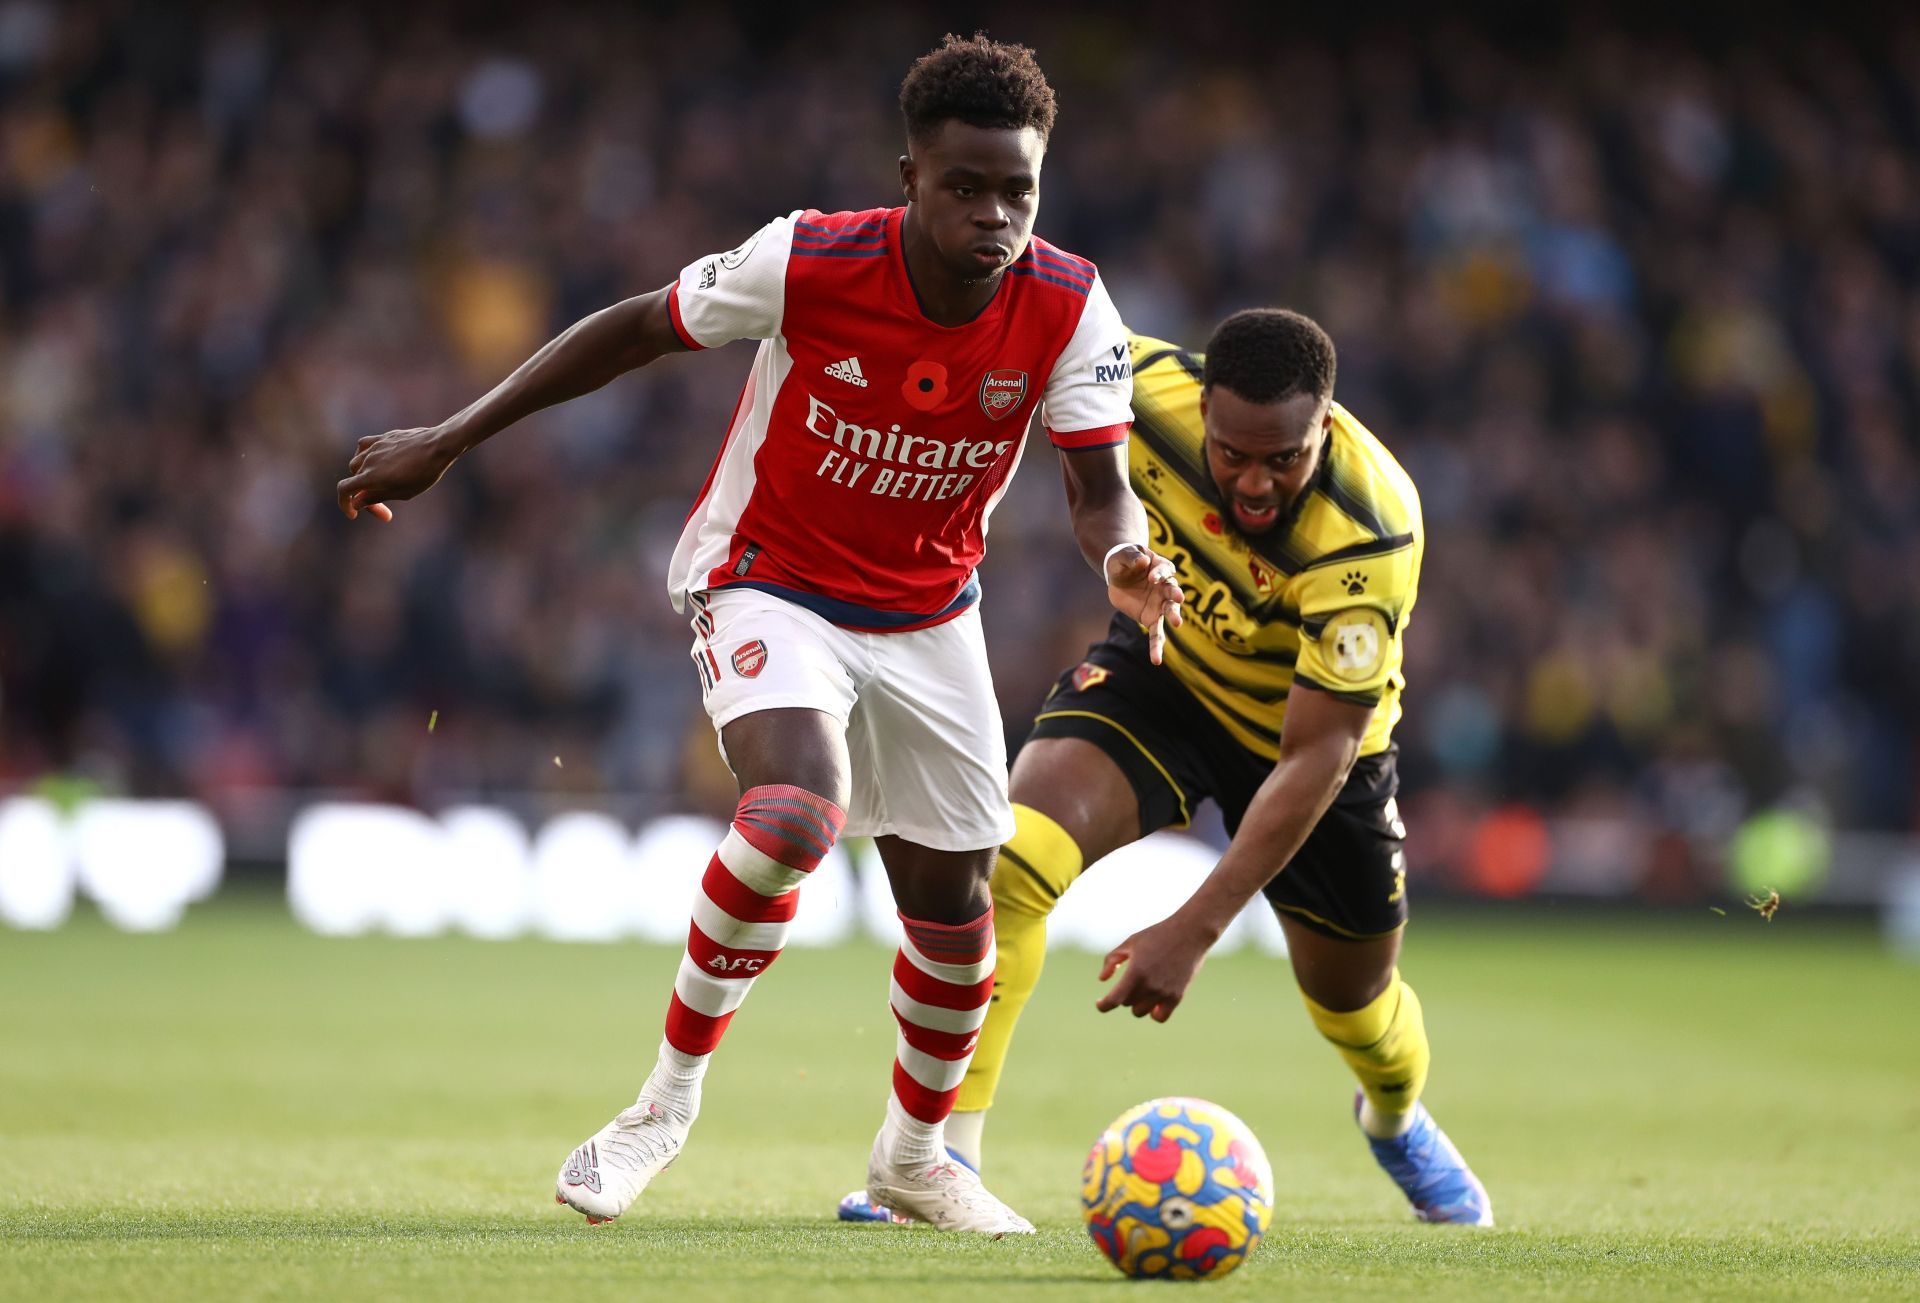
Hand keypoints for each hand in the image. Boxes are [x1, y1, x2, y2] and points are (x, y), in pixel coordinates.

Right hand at [336, 425, 464, 520]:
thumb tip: (356, 502)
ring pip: (356, 464)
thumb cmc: (424, 473)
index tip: (354, 514)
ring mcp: (374, 447)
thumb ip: (376, 497)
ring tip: (382, 485)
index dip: (344, 504)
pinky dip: (364, 457)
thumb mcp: (402, 492)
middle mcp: (368, 460)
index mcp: (371, 476)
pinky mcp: (382, 438)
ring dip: (363, 477)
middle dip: (365, 496)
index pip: (344, 490)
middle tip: (385, 509)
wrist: (438, 446)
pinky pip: (363, 446)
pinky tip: (373, 462)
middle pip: (354, 480)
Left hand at [1095, 913, 1212, 1021]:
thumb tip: (1102, 980)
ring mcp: (1164, 993)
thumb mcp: (1131, 942)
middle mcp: (1150, 985)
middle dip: (1125, 993)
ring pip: (1140, 1011)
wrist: (1190, 933)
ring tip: (1143, 987)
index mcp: (1136, 971)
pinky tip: (1154, 1002)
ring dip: (1137, 1003)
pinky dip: (1154, 1012)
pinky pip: (1160, 1017)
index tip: (1099, 1004)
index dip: (1103, 1005)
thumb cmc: (1157, 935)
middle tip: (1132, 978)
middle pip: (1126, 1003)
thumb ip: (1112, 960)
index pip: (1114, 999)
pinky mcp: (1177, 996)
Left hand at [1105, 544, 1183, 664]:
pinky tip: (1156, 660)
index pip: (1165, 570)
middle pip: (1173, 592)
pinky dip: (1156, 647)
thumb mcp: (1124, 556)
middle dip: (1175, 595)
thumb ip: (1132, 557)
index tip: (1152, 577)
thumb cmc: (1124, 560)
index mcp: (1162, 568)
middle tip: (1179, 598)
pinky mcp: (1150, 618)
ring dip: (1173, 616)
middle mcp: (1165, 588)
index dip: (1159, 574)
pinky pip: (1155, 634)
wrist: (1119, 574)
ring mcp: (1160, 605)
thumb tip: (1142, 562)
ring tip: (1177, 623)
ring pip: (1169, 613)